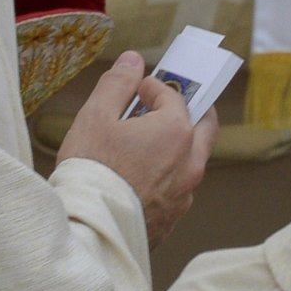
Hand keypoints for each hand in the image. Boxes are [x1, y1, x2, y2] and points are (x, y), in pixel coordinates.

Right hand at [57, 51, 216, 245]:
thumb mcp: (96, 116)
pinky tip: (143, 179)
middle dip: (188, 111)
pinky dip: (167, 178)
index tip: (138, 88)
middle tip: (166, 106)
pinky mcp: (173, 220)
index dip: (154, 88)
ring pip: (192, 161)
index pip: (173, 96)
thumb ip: (118, 84)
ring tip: (150, 143)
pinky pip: (177, 190)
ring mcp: (184, 194)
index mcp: (177, 131)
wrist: (87, 230)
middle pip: (203, 126)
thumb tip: (133, 60)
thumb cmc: (91, 169)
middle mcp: (190, 162)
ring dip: (179, 147)